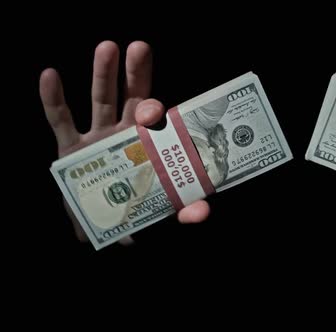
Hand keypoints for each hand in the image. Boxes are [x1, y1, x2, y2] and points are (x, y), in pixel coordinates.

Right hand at [40, 41, 209, 243]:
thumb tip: (202, 213)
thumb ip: (182, 209)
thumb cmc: (135, 212)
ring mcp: (96, 138)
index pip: (157, 123)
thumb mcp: (159, 211)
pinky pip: (60, 120)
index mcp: (150, 146)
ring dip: (102, 75)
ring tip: (107, 48)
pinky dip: (53, 99)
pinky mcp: (69, 149)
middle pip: (132, 98)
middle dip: (136, 74)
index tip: (155, 109)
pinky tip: (50, 76)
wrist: (100, 226)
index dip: (156, 112)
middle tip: (140, 48)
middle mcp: (125, 135)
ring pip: (100, 100)